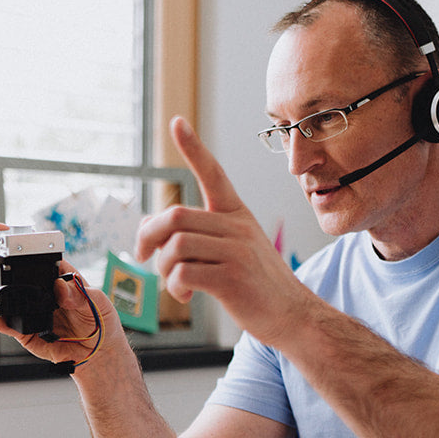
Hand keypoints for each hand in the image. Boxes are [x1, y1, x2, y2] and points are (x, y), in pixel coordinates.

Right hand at [0, 222, 119, 364]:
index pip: (33, 252)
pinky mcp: (25, 331)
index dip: (12, 238)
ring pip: (2, 295)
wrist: (99, 353)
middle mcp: (39, 289)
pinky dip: (0, 321)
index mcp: (56, 274)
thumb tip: (61, 287)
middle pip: (9, 271)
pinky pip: (8, 324)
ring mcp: (30, 309)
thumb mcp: (98, 302)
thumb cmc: (101, 321)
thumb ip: (81, 294)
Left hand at [134, 117, 307, 344]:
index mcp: (238, 214)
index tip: (176, 122)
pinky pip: (183, 274)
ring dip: (163, 269)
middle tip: (143, 255)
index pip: (213, 173)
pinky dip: (175, 287)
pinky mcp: (232, 279)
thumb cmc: (257, 285)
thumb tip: (145, 227)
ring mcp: (236, 252)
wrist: (294, 315)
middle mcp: (237, 226)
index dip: (193, 148)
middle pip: (175, 216)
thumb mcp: (232, 250)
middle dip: (148, 236)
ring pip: (175, 246)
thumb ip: (195, 236)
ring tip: (176, 284)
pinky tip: (188, 295)